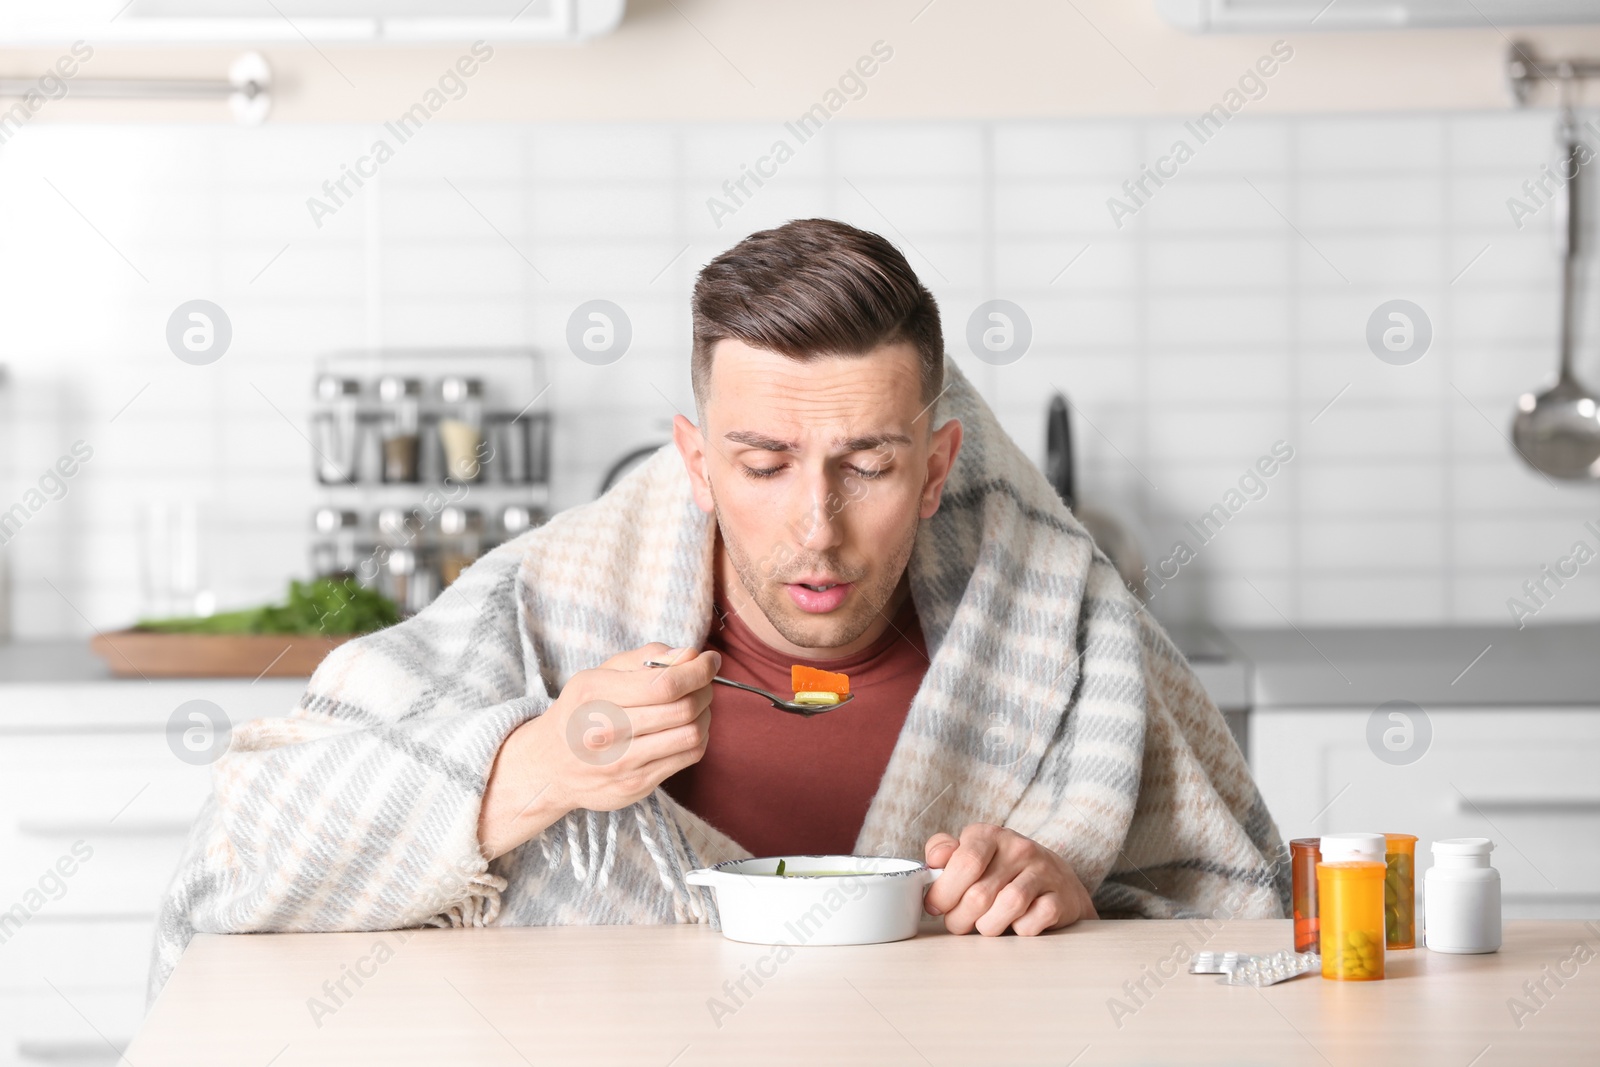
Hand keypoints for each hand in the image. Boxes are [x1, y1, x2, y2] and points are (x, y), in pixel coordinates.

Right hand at [478, 642, 716, 859]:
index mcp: (594, 694)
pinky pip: (687, 757)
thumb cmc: (581, 712)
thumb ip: (644, 659)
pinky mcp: (636, 786)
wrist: (549, 767)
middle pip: (682, 708)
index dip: (698, 670)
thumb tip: (689, 654)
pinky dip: (699, 737)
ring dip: (705, 714)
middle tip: (704, 682)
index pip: (664, 683)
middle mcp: (605, 731)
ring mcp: (621, 763)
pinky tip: (687, 728)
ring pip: (691, 735)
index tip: (709, 661)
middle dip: (704, 690)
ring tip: (697, 705)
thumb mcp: (598, 675)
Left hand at [921, 824, 1096, 935]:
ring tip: (983, 926)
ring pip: (1008, 907)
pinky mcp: (1061, 898)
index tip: (936, 906)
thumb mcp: (970, 853)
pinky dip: (1018, 931)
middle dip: (960, 918)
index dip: (944, 892)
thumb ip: (944, 852)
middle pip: (980, 894)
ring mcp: (1043, 872)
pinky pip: (1032, 923)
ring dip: (987, 927)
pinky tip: (1014, 924)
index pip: (964, 862)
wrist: (1056, 881)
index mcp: (990, 835)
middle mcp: (1019, 848)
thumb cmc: (1001, 870)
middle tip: (957, 923)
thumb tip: (933, 861)